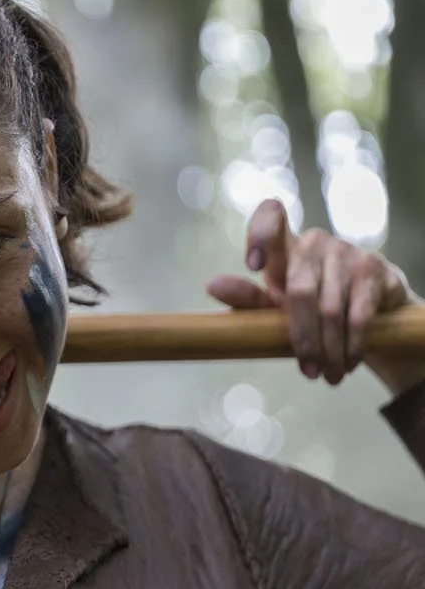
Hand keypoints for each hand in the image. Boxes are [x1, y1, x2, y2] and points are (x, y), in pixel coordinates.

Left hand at [206, 198, 422, 389]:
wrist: (371, 311)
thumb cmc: (308, 307)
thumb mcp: (274, 306)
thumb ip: (246, 298)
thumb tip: (212, 285)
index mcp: (282, 247)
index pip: (270, 214)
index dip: (259, 232)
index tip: (252, 266)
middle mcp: (314, 242)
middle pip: (300, 290)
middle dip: (302, 337)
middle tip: (308, 371)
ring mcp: (347, 252)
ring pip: (331, 308)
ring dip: (329, 349)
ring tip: (327, 375)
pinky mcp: (375, 268)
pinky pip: (360, 312)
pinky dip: (353, 343)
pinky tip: (349, 362)